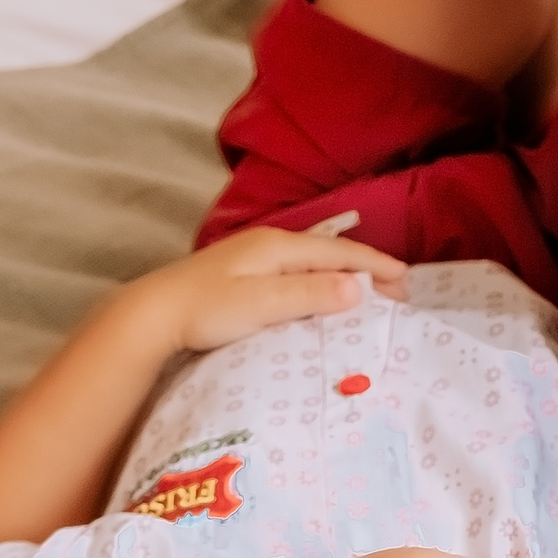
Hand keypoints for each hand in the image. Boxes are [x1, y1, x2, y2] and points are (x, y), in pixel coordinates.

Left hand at [127, 227, 409, 353]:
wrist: (151, 314)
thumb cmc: (204, 309)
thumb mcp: (260, 304)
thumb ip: (308, 294)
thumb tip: (358, 287)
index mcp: (278, 246)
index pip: (340, 252)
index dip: (376, 264)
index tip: (406, 282)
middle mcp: (270, 244)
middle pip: (331, 253)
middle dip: (367, 269)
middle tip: (398, 292)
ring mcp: (255, 256)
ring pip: (315, 262)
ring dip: (346, 276)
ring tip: (370, 294)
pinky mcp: (244, 273)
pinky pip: (299, 272)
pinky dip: (323, 282)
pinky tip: (326, 296)